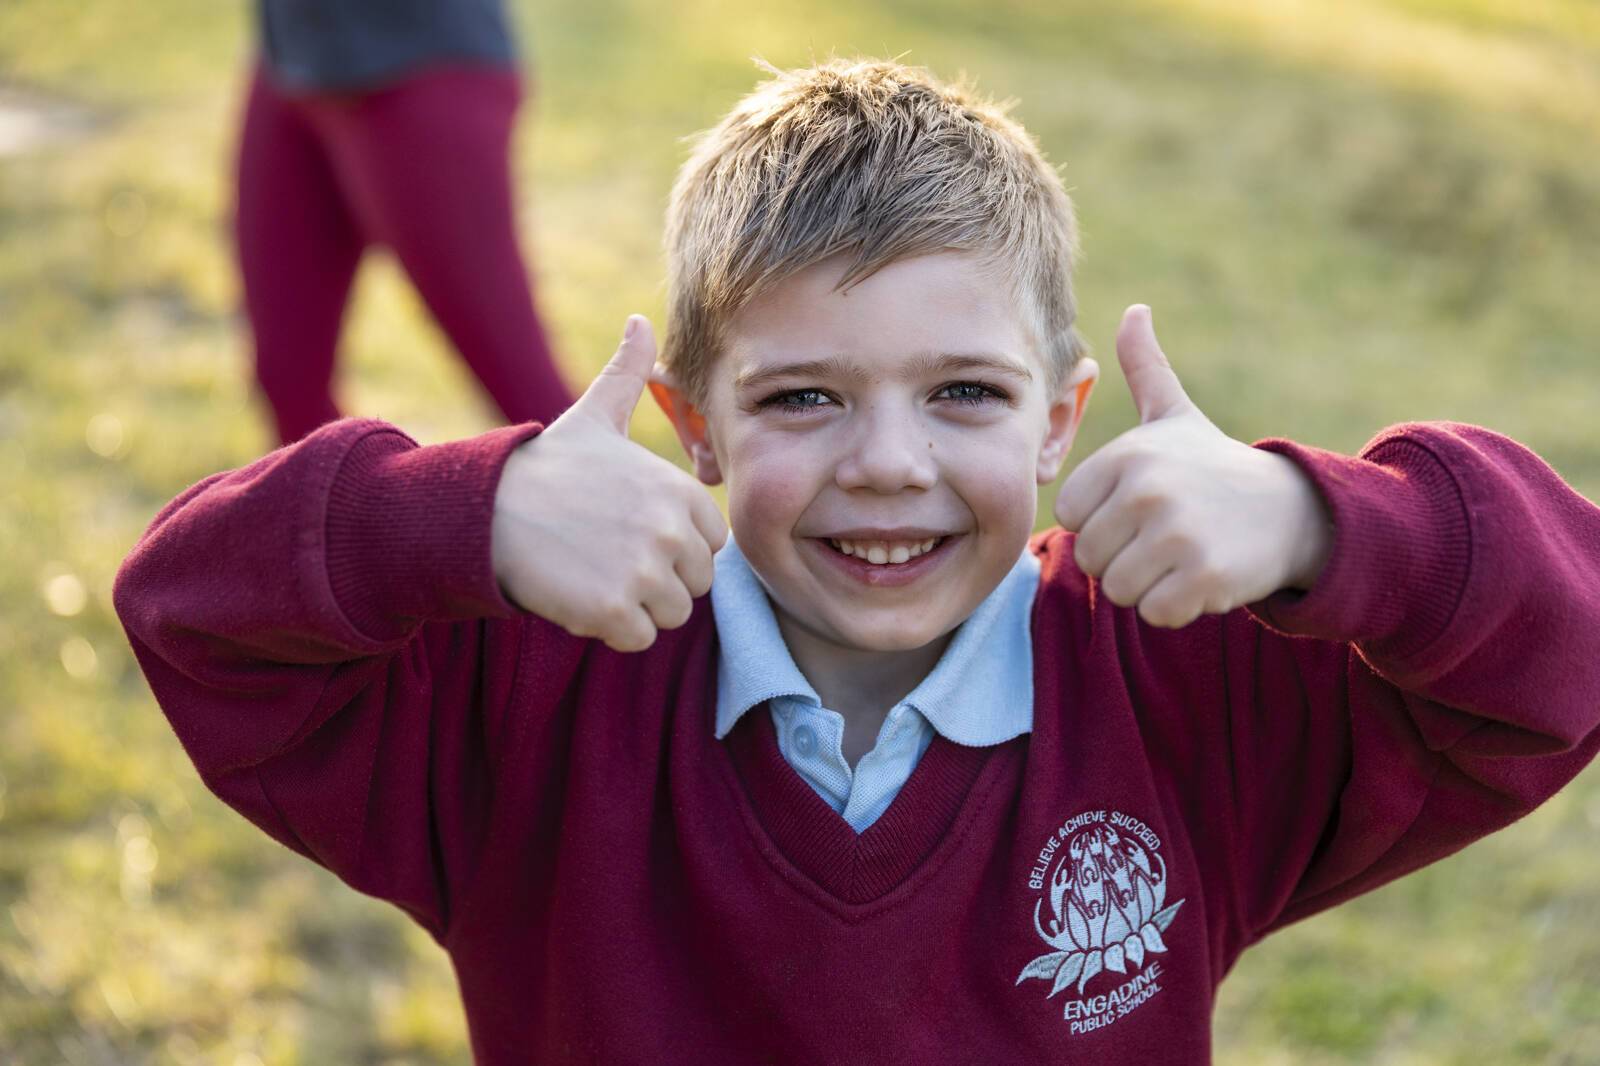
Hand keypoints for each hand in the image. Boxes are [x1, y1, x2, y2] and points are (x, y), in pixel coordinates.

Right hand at [492, 316, 727, 651]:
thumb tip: (641, 320)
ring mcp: (644, 573)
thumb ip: (628, 374)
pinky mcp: (613, 611)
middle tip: (608, 556)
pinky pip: (638, 639)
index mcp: (680, 492)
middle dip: (659, 580)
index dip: (675, 545)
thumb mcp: (594, 416)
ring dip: (636, 607)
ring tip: (594, 573)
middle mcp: (671, 531)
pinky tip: (581, 596)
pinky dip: (611, 629)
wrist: (484, 510)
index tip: (632, 531)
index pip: (712, 544)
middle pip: (695, 584)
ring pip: (670, 615)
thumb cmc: (544, 467)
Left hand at [1054, 305, 1331, 628]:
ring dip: (1149, 585)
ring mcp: (1177, 533)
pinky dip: (1178, 607)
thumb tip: (1135, 309)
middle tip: (1167, 535)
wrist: (1294, 510)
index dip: (1102, 521)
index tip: (1141, 507)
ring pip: (1118, 590)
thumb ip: (1145, 368)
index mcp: (1127, 455)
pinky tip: (1203, 577)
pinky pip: (1155, 613)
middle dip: (1124, 557)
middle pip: (1090, 557)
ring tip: (1183, 554)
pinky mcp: (1204, 576)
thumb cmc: (1216, 467)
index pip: (1070, 516)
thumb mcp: (1175, 416)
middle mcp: (1147, 489)